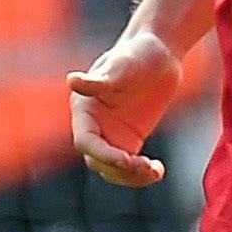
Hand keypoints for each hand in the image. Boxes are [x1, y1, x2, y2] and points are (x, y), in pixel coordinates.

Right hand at [69, 29, 182, 186]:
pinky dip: (141, 173)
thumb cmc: (138, 53)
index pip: (86, 141)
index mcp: (84, 109)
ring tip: (155, 172)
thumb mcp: (122, 65)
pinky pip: (129, 166)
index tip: (128, 160)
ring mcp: (111, 135)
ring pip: (112, 169)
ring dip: (131, 177)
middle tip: (147, 168)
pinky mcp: (129, 140)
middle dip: (120, 169)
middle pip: (98, 161)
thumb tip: (72, 80)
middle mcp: (93, 125)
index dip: (103, 154)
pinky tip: (158, 170)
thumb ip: (100, 79)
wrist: (160, 53)